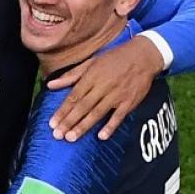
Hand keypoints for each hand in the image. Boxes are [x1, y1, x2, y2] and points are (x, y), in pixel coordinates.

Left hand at [47, 36, 163, 140]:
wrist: (144, 55)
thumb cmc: (115, 58)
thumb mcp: (91, 62)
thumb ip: (70, 75)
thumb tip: (50, 84)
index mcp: (91, 76)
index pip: (74, 96)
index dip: (62, 111)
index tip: (52, 123)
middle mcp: (103, 86)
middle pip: (83, 106)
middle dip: (69, 121)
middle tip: (58, 135)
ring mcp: (117, 95)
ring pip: (97, 113)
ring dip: (84, 126)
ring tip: (71, 137)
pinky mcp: (129, 102)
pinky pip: (119, 116)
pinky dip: (111, 126)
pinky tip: (101, 136)